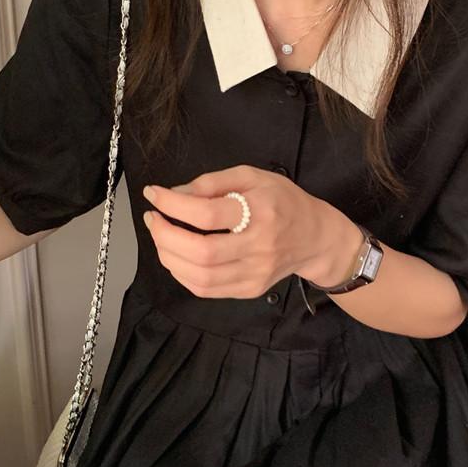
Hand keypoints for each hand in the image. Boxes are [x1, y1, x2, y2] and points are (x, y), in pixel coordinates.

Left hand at [143, 166, 356, 302]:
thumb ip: (214, 182)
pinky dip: (183, 274)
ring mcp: (254, 274)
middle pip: (201, 252)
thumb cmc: (282, 201)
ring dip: (170, 257)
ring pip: (201, 277)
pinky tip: (176, 257)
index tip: (153, 195)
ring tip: (161, 237)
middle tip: (154, 220)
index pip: (207, 214)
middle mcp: (259, 247)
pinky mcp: (249, 290)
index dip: (173, 205)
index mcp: (260, 211)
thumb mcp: (253, 176)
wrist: (314, 238)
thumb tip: (176, 194)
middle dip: (167, 236)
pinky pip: (207, 289)